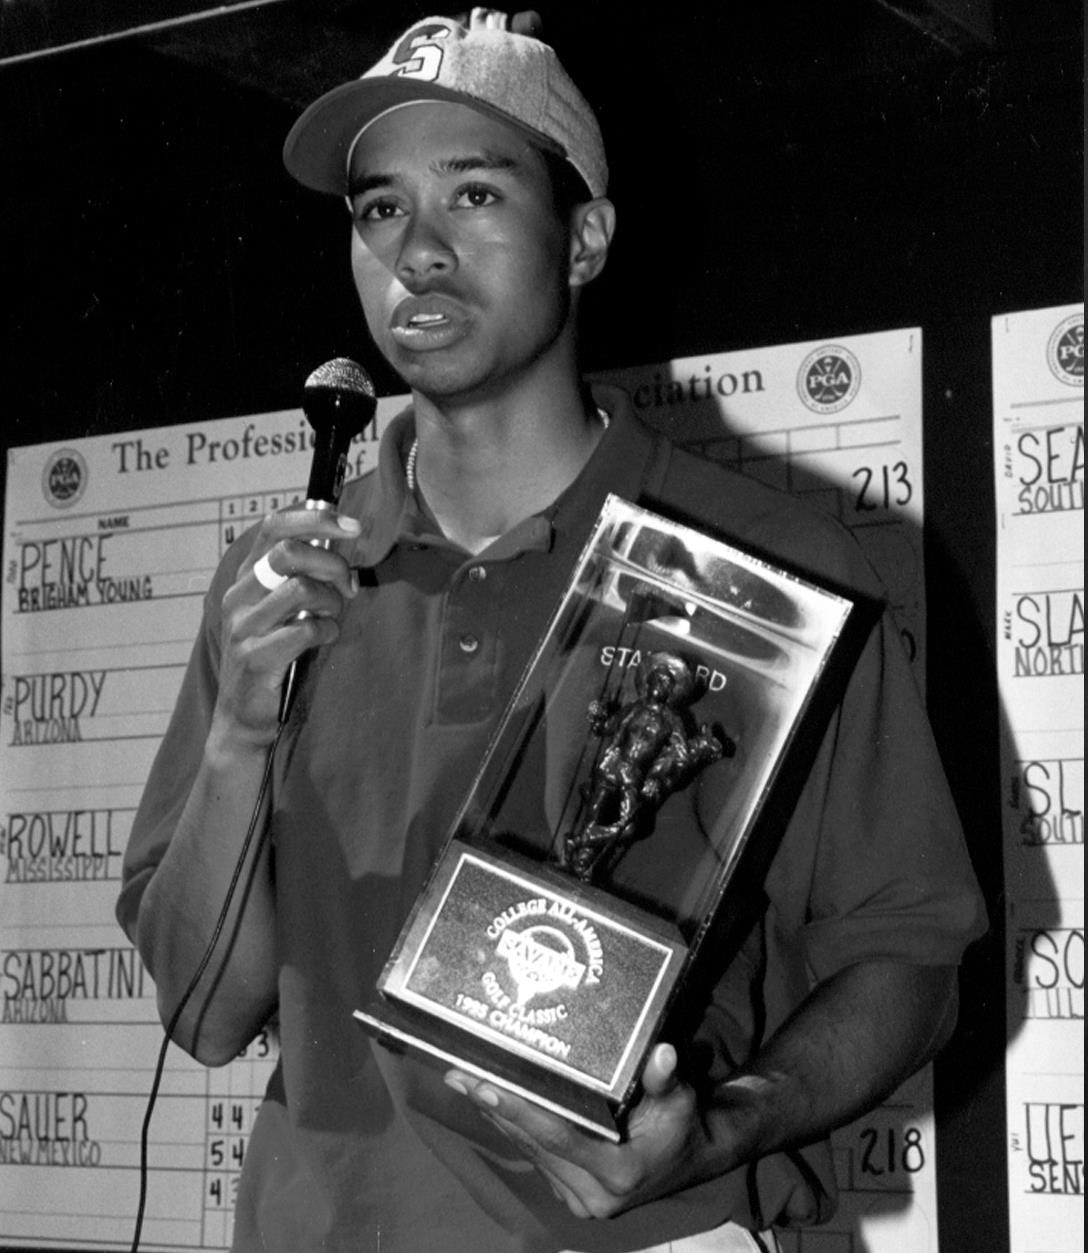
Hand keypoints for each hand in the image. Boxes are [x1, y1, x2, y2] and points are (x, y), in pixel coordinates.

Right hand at [214, 506, 360, 739]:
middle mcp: (239, 596)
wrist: (244, 714)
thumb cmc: (273, 653)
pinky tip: (325, 638)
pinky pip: (304, 630)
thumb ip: (304, 573)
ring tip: (332, 615)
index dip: (315, 518)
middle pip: (290, 553)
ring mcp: (243, 627)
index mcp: (247, 576)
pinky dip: (326, 631)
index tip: (351, 527)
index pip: (274, 527)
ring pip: (300, 590)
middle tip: (349, 586)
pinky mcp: (254, 657)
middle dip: (332, 564)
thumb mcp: (284, 606)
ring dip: (331, 601)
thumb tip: (341, 540)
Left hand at [444, 1044, 707, 1218]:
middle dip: (496, 1107)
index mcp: (618, 1171)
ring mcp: (581, 1199)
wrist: (695, 1160)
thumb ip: (665, 1080)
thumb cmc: (684, 1124)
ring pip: (530, 1151)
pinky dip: (516, 1128)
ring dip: (498, 1117)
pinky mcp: (572, 1195)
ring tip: (464, 1081)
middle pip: (534, 1143)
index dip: (520, 1111)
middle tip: (459, 1073)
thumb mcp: (681, 1099)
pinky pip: (537, 1157)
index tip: (484, 1087)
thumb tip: (661, 1052)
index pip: (558, 1137)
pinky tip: (493, 1103)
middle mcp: (594, 1193)